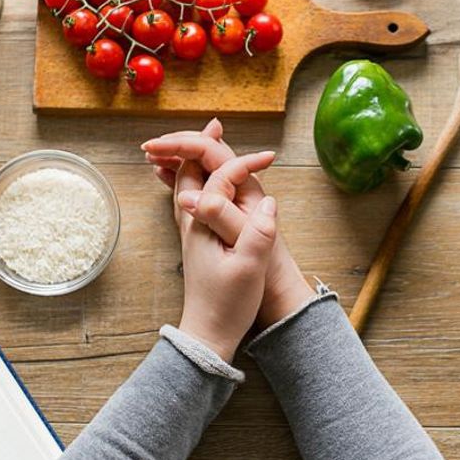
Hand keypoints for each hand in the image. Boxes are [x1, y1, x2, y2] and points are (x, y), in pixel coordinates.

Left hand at [144, 120, 315, 331]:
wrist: (207, 335)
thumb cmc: (226, 304)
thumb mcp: (247, 268)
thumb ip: (257, 233)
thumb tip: (269, 202)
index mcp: (203, 223)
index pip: (221, 178)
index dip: (245, 163)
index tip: (271, 158)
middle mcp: (192, 222)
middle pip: (190, 171)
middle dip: (201, 145)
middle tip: (215, 125)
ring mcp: (192, 231)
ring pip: (188, 185)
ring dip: (197, 161)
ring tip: (206, 143)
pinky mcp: (198, 241)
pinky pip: (193, 199)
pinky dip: (198, 181)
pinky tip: (206, 184)